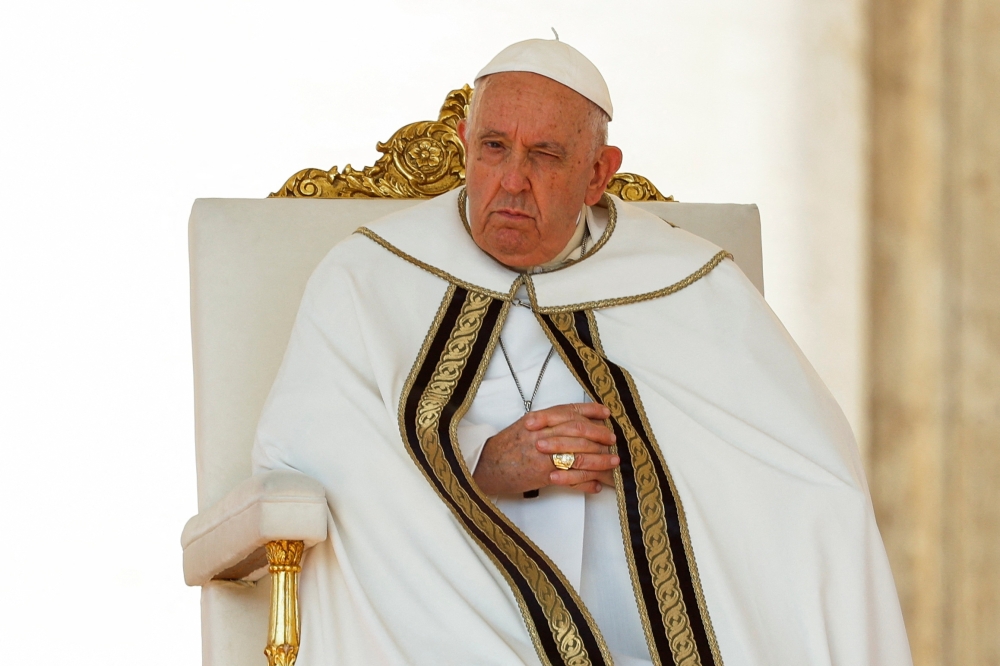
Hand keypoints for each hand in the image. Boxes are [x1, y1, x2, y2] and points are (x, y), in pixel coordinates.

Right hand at [472, 403, 618, 495]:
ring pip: (579, 454)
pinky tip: (596, 485)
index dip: (590, 411)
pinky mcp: (543, 475)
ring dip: (600, 459)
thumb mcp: (524, 426)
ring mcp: (543, 456)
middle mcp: (541, 434)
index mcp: (537, 420)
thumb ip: (546, 421)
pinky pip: (571, 479)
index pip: (569, 411)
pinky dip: (585, 483)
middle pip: (579, 430)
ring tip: (613, 462)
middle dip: (600, 434)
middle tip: (613, 439)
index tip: (606, 413)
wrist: (485, 467)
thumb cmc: (505, 447)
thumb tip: (573, 420)